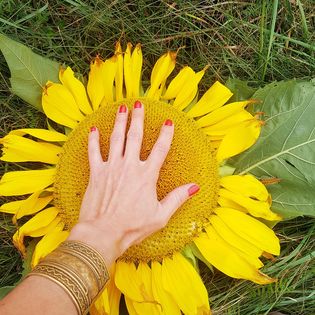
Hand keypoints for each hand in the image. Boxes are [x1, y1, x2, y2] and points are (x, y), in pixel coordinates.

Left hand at [68, 101, 198, 267]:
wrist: (103, 233)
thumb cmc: (133, 226)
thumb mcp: (160, 215)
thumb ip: (177, 198)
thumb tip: (195, 187)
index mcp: (147, 175)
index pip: (160, 149)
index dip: (166, 134)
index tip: (168, 121)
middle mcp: (130, 166)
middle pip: (135, 136)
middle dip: (138, 118)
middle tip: (139, 104)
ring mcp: (112, 167)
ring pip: (116, 139)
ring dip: (119, 122)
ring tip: (121, 108)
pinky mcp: (96, 173)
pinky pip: (93, 152)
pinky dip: (93, 139)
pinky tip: (94, 129)